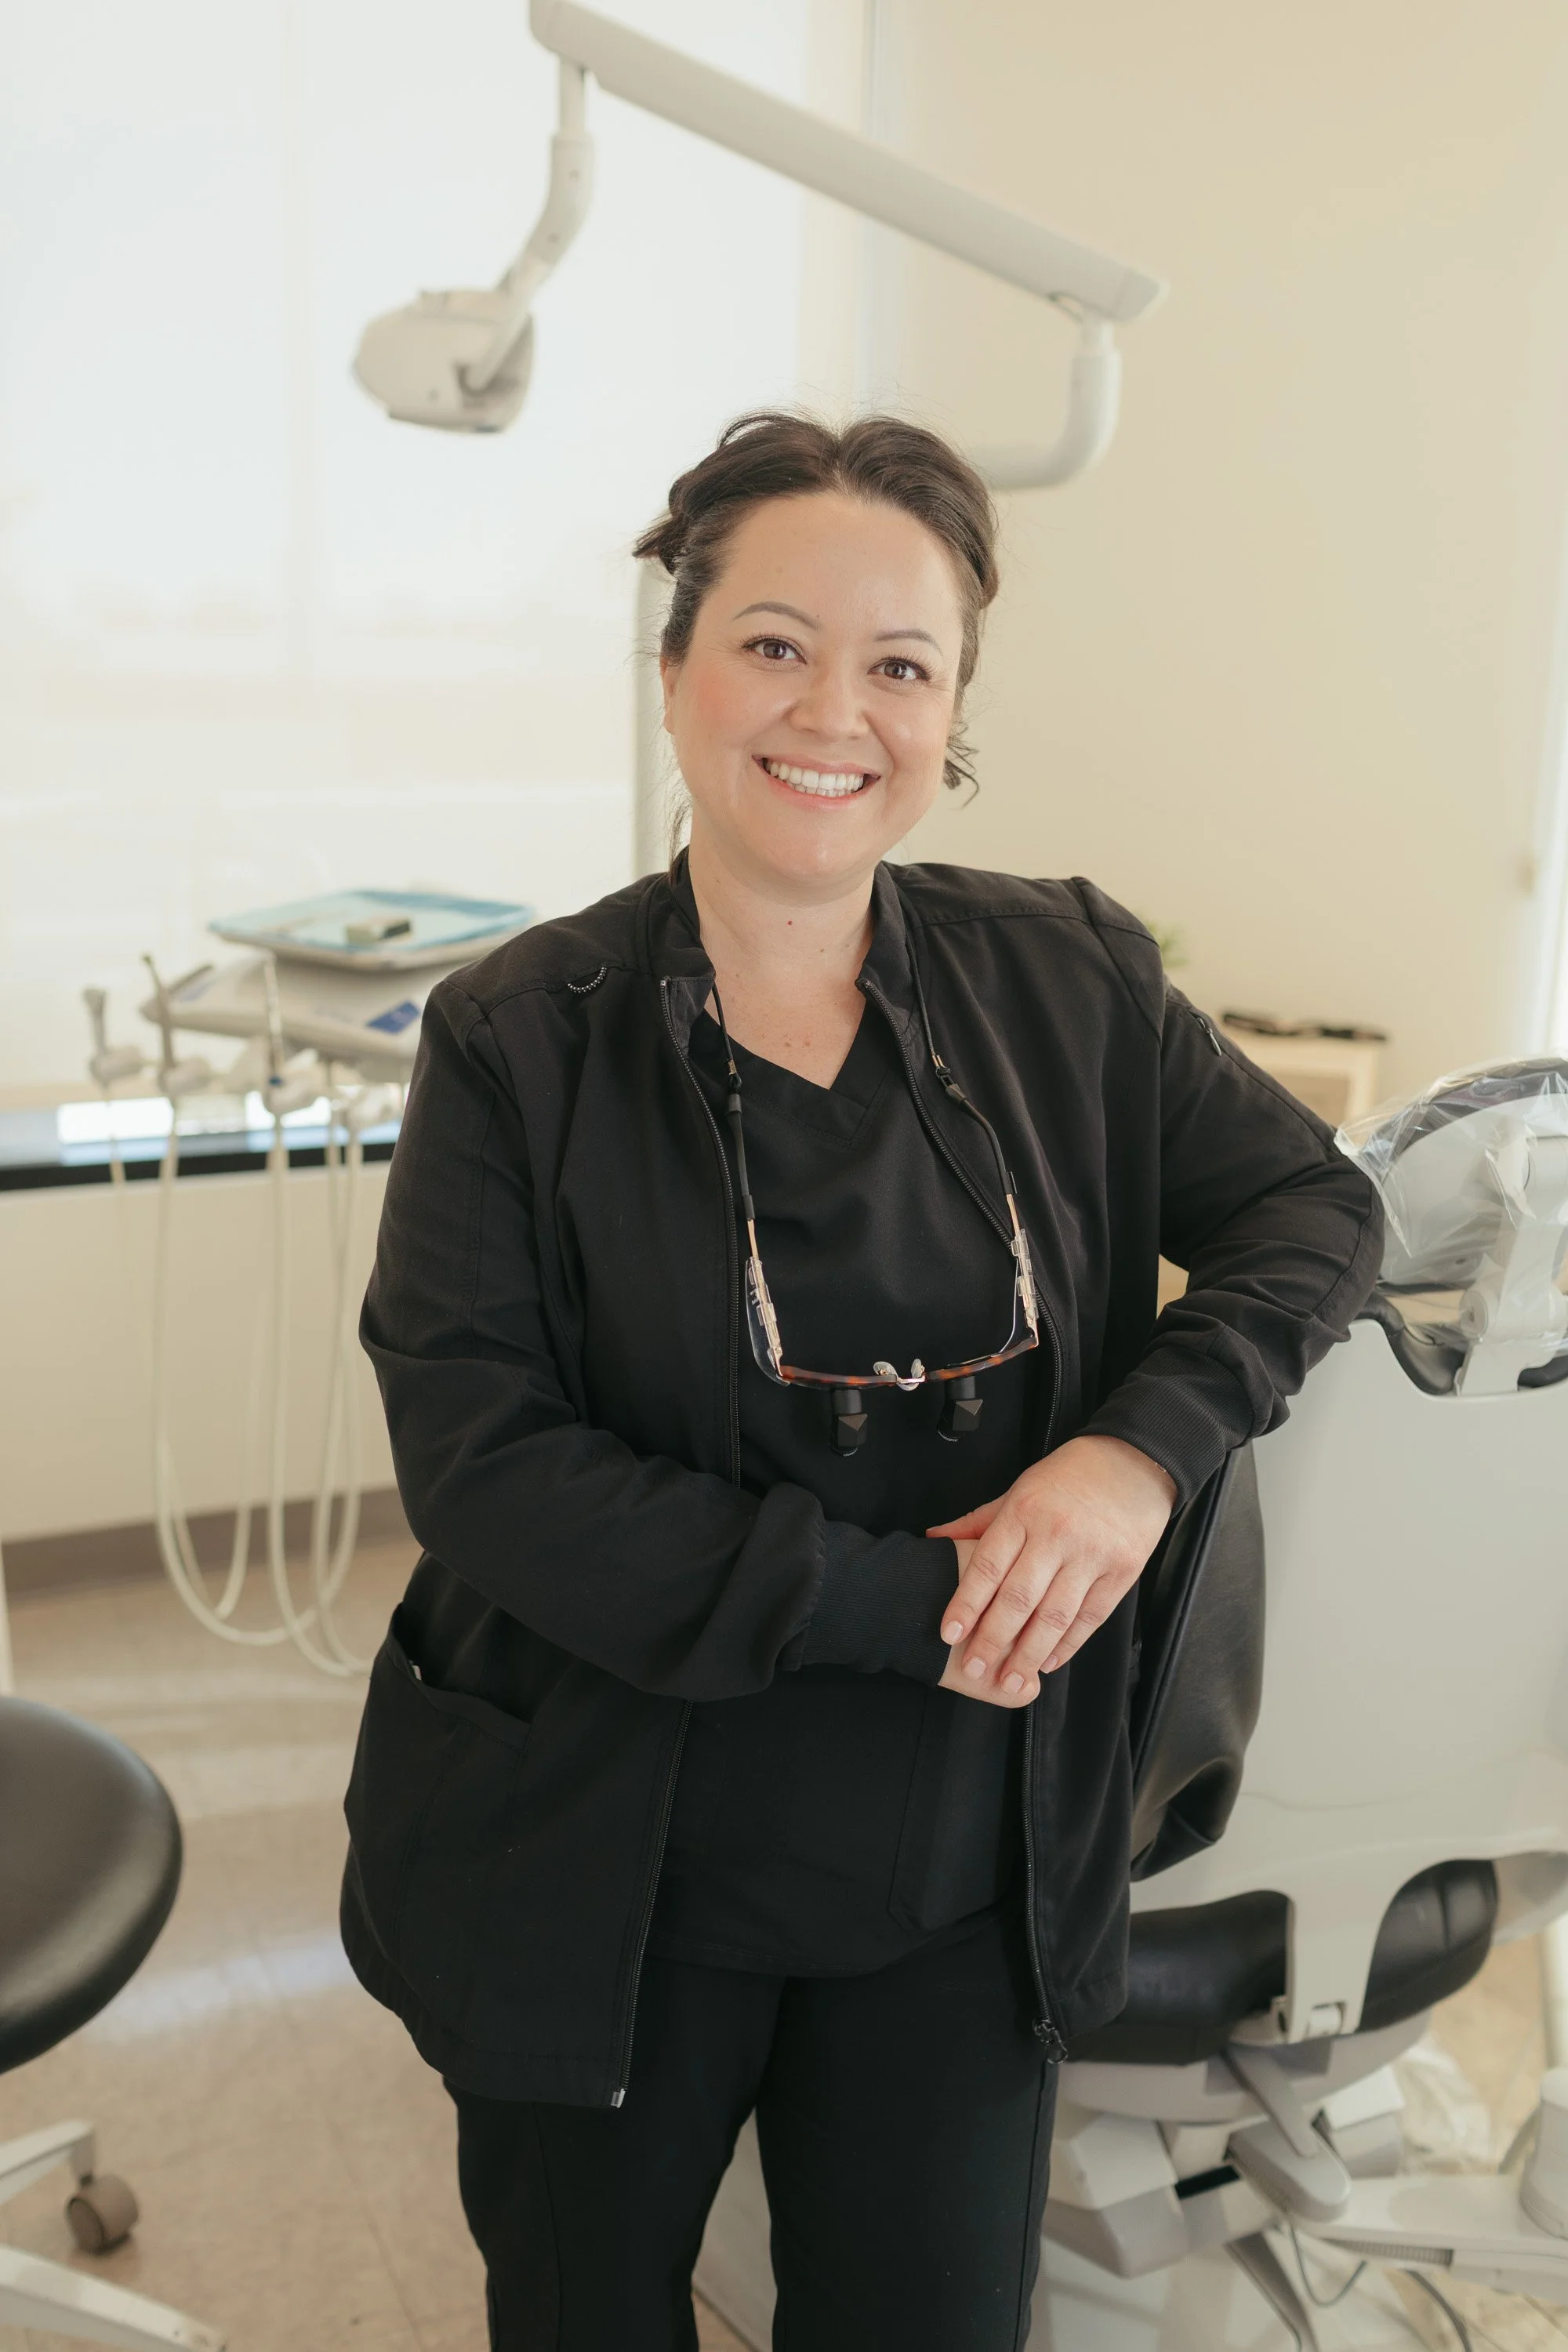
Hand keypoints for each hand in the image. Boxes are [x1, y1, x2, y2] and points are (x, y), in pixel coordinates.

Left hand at [928, 1436, 1176, 1697]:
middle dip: (994, 1639)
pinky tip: (1048, 1662)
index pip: (988, 1565)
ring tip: (1011, 1681)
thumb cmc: (1069, 1475)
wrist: (1134, 1461)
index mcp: (1024, 1511)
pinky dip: (1068, 1645)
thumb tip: (933, 1539)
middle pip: (1019, 1598)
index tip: (949, 1634)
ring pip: (1054, 1616)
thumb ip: (978, 1521)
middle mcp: (1056, 1535)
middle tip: (976, 1668)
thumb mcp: (1019, 1488)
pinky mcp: (1122, 1572)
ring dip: (1029, 1654)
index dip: (966, 1603)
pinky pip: (1090, 1618)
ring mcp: (1091, 1555)